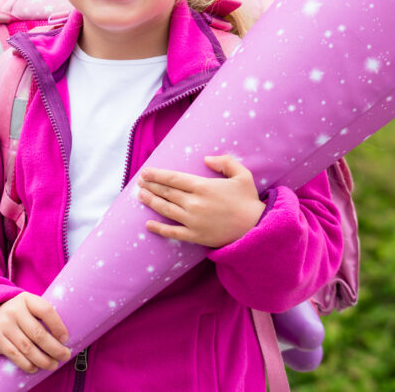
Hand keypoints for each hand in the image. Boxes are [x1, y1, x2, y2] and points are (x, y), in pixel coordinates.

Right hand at [0, 292, 70, 373]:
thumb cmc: (17, 316)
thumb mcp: (28, 308)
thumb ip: (42, 317)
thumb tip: (64, 339)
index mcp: (26, 299)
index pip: (46, 310)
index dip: (58, 326)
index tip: (66, 339)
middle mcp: (14, 310)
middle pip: (38, 333)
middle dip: (54, 348)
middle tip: (64, 356)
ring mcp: (3, 324)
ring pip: (28, 347)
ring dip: (43, 360)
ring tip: (53, 365)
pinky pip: (15, 355)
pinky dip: (27, 364)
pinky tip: (35, 368)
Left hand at [137, 155, 265, 247]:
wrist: (256, 228)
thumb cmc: (248, 200)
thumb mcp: (242, 174)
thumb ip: (225, 162)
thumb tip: (206, 159)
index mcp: (202, 186)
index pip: (173, 179)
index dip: (157, 175)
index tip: (145, 172)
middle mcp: (194, 203)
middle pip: (166, 192)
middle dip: (151, 186)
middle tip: (139, 182)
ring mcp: (193, 221)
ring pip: (166, 209)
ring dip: (151, 202)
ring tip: (140, 196)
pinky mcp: (195, 236)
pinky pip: (172, 232)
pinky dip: (159, 228)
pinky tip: (148, 224)